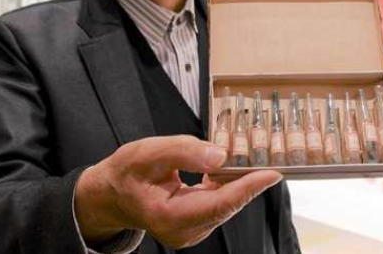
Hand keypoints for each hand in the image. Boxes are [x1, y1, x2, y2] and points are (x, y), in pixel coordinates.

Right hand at [74, 135, 281, 248]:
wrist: (110, 194)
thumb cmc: (125, 173)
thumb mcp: (148, 152)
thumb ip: (184, 151)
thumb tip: (220, 155)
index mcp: (168, 217)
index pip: (219, 203)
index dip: (248, 188)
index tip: (271, 173)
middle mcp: (182, 232)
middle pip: (226, 205)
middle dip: (247, 180)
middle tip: (265, 156)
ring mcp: (189, 232)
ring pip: (224, 204)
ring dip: (237, 182)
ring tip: (248, 159)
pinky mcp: (194, 226)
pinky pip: (218, 204)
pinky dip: (226, 185)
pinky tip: (227, 168)